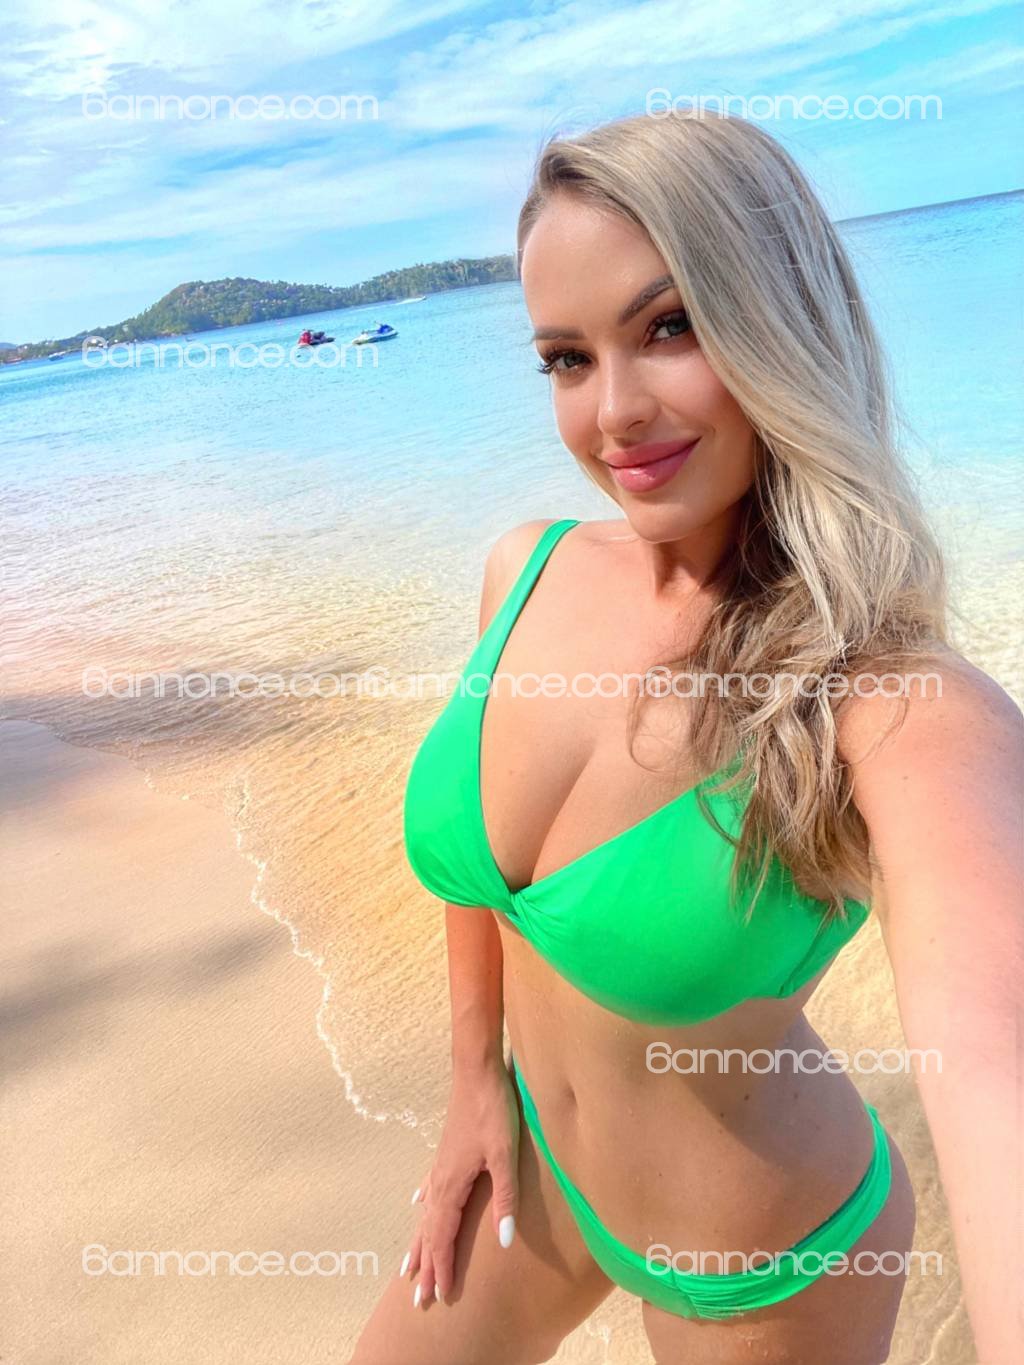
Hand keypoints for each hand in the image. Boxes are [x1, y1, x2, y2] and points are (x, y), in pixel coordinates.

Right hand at [400, 1057, 519, 1305]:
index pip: (442, 1236)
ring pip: (426, 1212)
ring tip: (409, 1265)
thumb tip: (503, 1241)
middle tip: (417, 1299)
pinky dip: (423, 1203)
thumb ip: (505, 1198)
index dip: (442, 1267)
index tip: (438, 1297)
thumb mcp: (505, 1154)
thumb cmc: (493, 1108)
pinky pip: (430, 1187)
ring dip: (420, 1240)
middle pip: (429, 1231)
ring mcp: (441, 1164)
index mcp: (451, 1184)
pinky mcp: (447, 1151)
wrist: (476, 1069)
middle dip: (426, 1265)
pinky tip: (417, 1202)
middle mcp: (440, 1179)